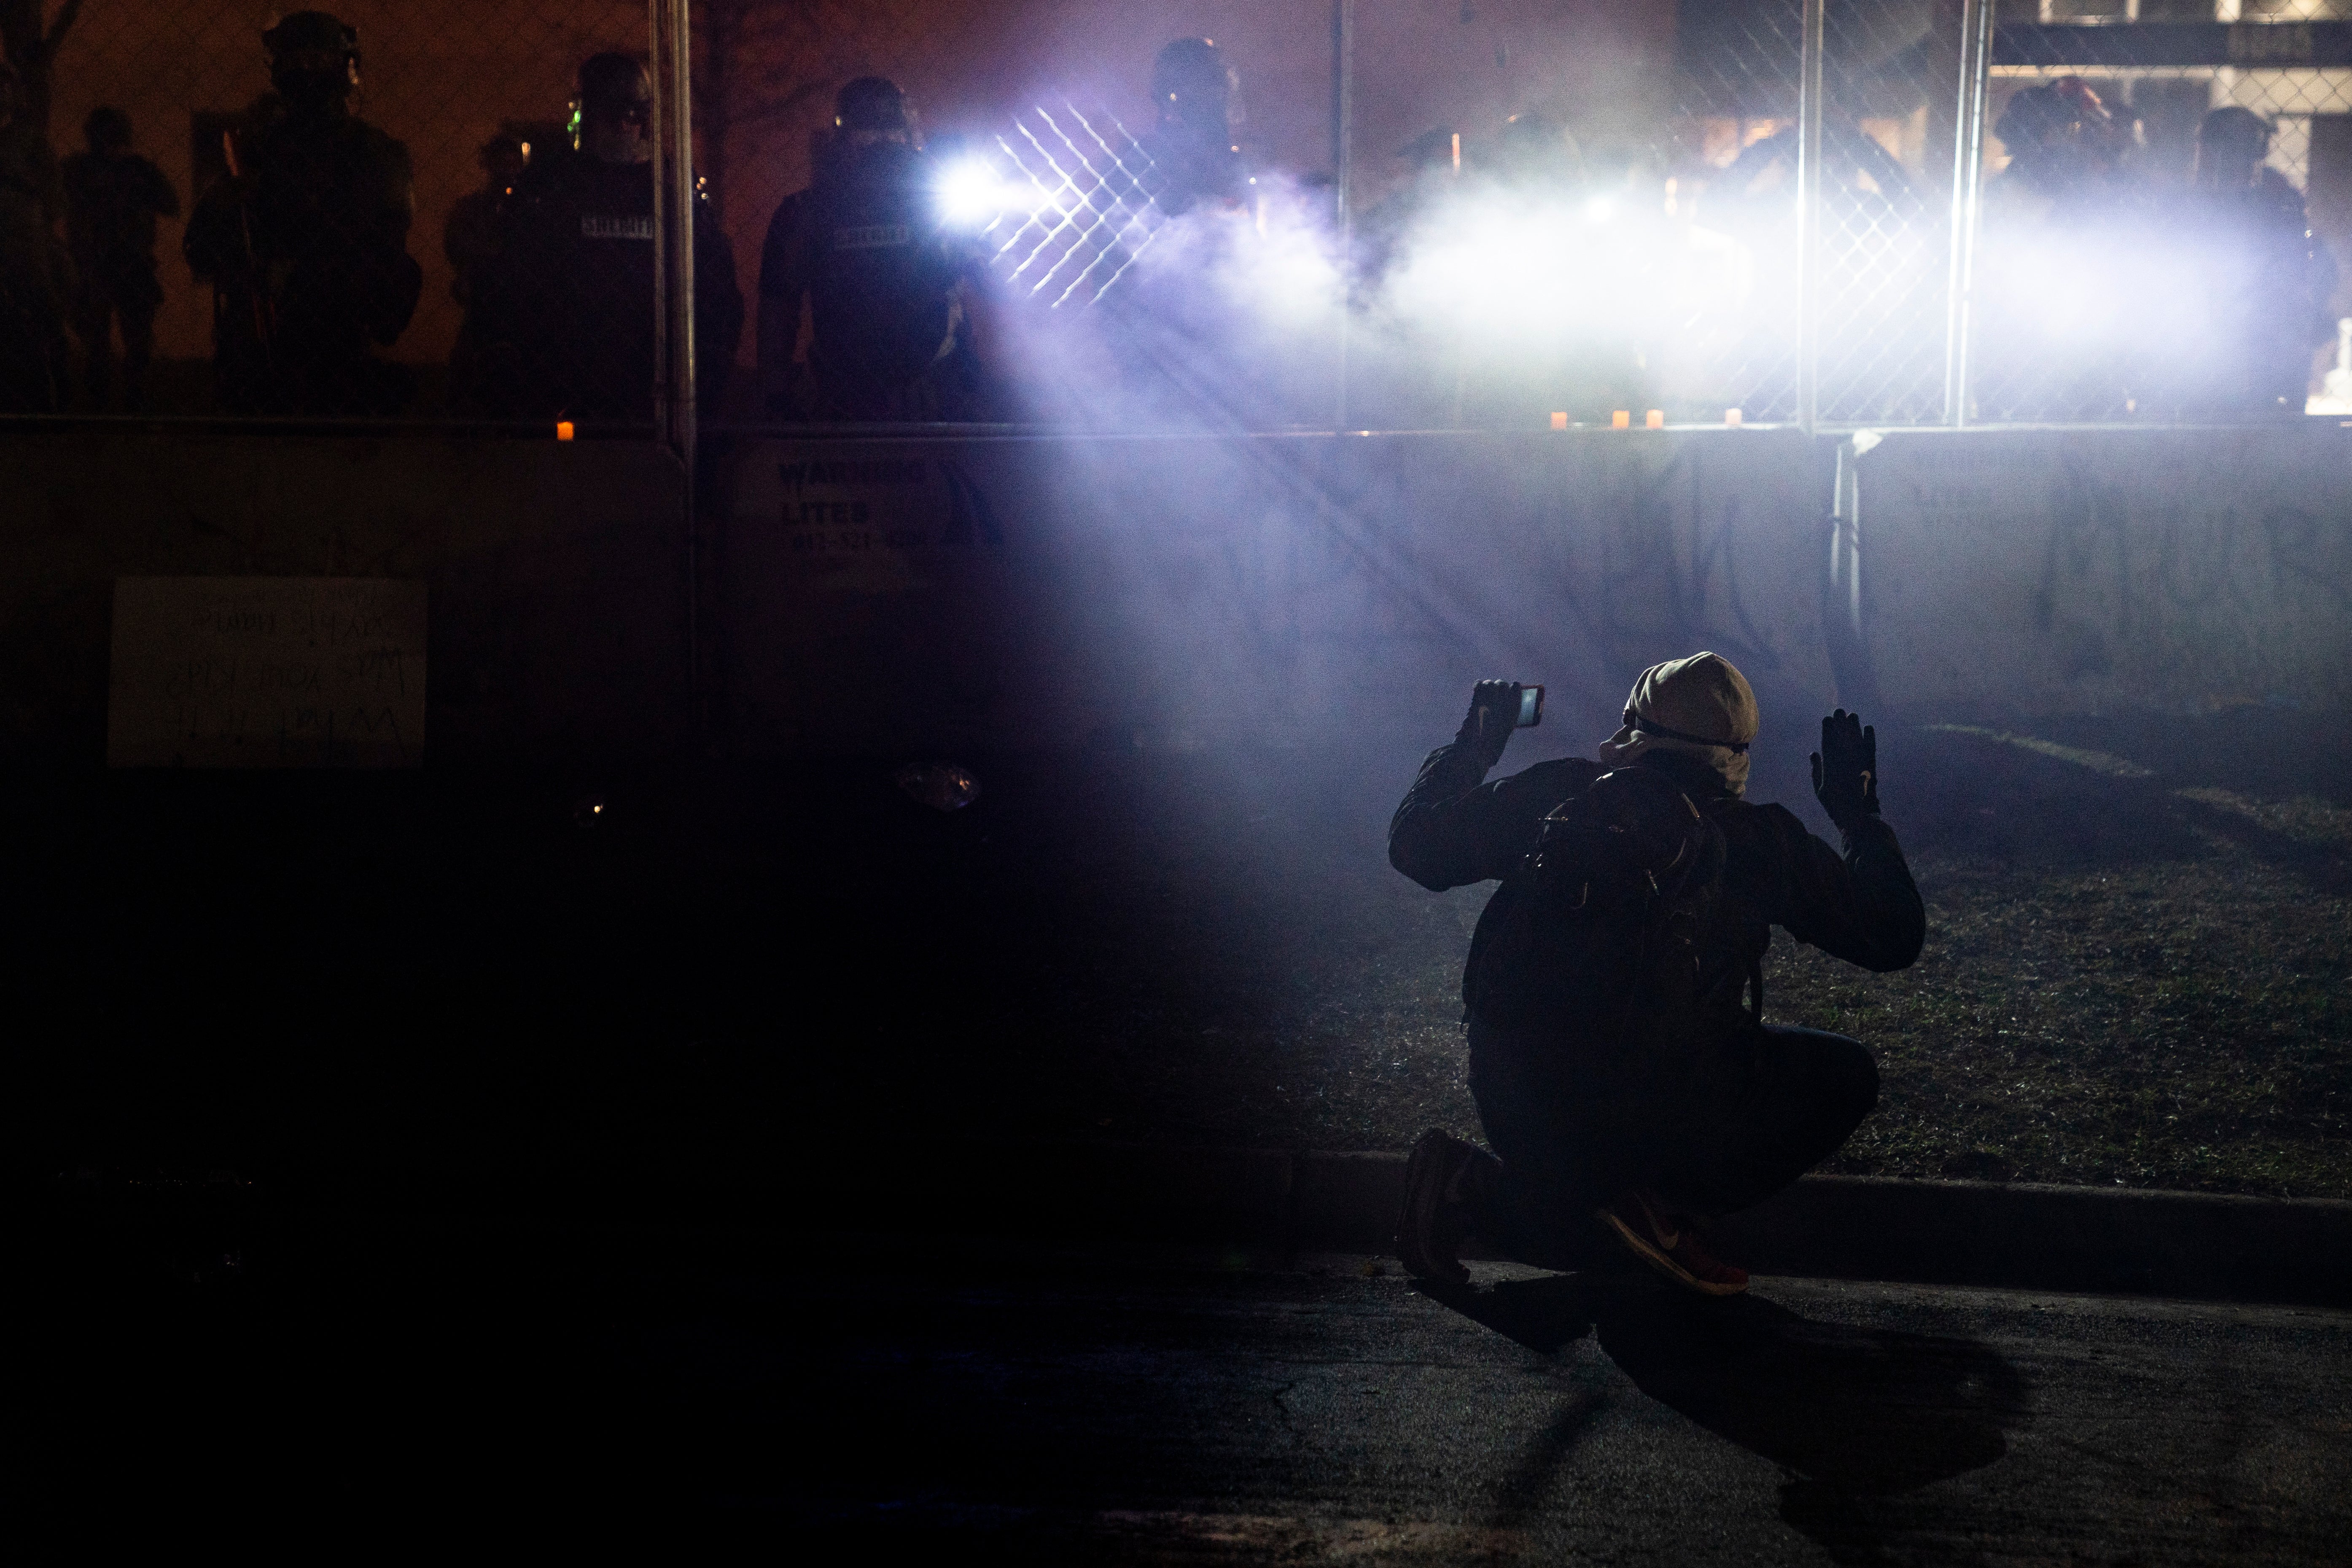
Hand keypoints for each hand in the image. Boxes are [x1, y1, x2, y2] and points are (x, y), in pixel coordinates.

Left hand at [1457, 680, 1523, 770]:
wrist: (1475, 751)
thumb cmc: (1490, 749)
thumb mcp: (1504, 735)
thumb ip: (1505, 722)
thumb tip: (1502, 717)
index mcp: (1514, 711)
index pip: (1516, 687)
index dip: (1511, 688)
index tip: (1507, 691)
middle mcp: (1505, 702)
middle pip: (1502, 684)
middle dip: (1498, 686)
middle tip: (1493, 692)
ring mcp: (1490, 700)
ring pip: (1490, 683)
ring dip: (1487, 686)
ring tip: (1484, 692)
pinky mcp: (1477, 701)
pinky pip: (1479, 685)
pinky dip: (1477, 685)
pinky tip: (1476, 689)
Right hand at [1811, 709, 1879, 829]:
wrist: (1858, 813)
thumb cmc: (1834, 803)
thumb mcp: (1819, 788)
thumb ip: (1816, 769)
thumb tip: (1813, 753)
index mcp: (1830, 760)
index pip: (1828, 737)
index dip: (1828, 726)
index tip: (1827, 719)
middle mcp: (1845, 755)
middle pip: (1843, 732)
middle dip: (1841, 721)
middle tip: (1840, 711)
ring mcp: (1859, 758)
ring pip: (1857, 735)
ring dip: (1854, 725)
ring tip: (1852, 716)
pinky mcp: (1871, 762)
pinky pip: (1871, 744)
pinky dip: (1870, 736)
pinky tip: (1869, 728)